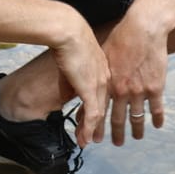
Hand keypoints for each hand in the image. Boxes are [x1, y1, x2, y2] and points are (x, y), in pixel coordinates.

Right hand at [50, 16, 109, 147]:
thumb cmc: (68, 38)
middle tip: (98, 138)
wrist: (69, 31)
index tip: (95, 119)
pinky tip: (87, 139)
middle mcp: (106, 79)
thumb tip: (69, 77)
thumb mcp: (76, 56)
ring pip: (99, 113)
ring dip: (94, 130)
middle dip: (100, 124)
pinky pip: (93, 114)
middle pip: (103, 106)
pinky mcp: (91, 89)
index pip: (103, 94)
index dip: (99, 108)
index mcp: (104, 69)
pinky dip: (89, 128)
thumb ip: (77, 70)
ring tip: (90, 143)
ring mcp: (100, 85)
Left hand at [101, 10, 167, 145]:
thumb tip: (92, 83)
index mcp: (108, 84)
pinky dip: (157, 119)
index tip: (95, 136)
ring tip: (137, 138)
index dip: (96, 126)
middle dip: (116, 134)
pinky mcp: (155, 88)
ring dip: (137, 130)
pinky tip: (157, 126)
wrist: (143, 30)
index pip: (99, 110)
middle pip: (118, 119)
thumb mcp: (104, 55)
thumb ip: (100, 73)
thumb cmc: (122, 38)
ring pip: (137, 117)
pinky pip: (157, 109)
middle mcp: (122, 92)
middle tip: (116, 144)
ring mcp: (140, 92)